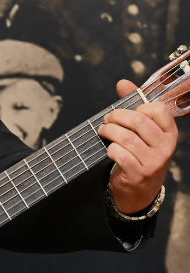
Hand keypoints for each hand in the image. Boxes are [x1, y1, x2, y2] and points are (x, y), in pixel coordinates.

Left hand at [101, 80, 177, 213]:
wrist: (139, 189)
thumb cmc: (139, 153)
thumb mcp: (142, 132)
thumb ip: (133, 105)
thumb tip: (123, 83)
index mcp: (169, 133)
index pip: (159, 110)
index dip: (138, 107)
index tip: (128, 112)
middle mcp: (165, 147)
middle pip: (138, 121)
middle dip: (116, 117)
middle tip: (107, 120)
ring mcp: (153, 162)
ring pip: (126, 137)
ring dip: (108, 131)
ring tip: (103, 131)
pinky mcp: (138, 174)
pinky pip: (119, 154)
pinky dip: (109, 149)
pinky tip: (109, 149)